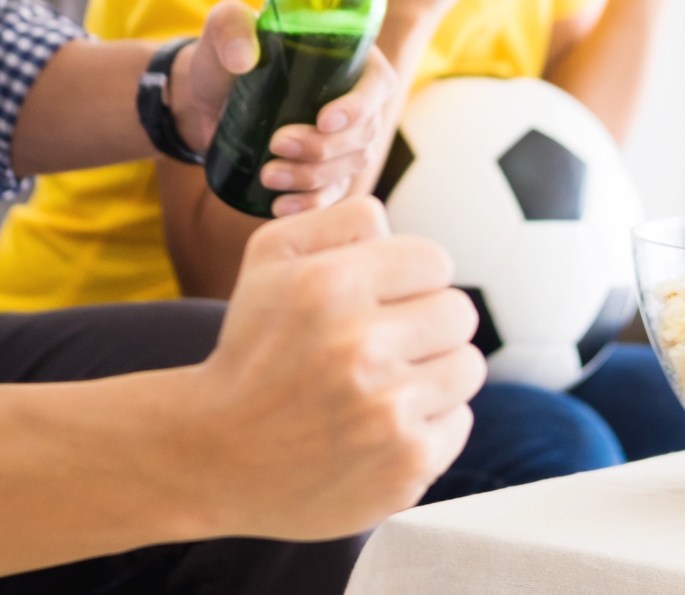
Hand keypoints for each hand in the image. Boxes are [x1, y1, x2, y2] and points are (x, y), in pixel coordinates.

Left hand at [171, 1, 402, 214]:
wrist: (205, 99)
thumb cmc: (224, 56)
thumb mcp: (224, 28)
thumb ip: (231, 28)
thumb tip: (243, 58)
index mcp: (350, 59)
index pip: (376, 85)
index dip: (358, 107)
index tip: (323, 120)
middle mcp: (355, 100)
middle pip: (364, 134)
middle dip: (324, 146)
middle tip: (278, 144)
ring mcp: (343, 139)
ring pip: (349, 166)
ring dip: (313, 176)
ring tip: (268, 175)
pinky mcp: (324, 170)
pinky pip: (331, 193)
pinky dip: (310, 203)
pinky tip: (281, 206)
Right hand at [183, 198, 483, 538]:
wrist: (217, 457)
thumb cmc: (252, 347)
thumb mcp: (268, 258)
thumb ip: (339, 220)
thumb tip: (397, 226)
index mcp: (330, 286)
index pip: (435, 261)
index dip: (412, 279)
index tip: (384, 301)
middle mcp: (361, 347)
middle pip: (459, 312)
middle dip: (426, 324)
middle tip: (384, 345)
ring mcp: (387, 413)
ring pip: (467, 366)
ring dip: (434, 372)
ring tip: (384, 385)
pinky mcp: (406, 465)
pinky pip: (459, 421)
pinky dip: (429, 423)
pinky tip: (381, 427)